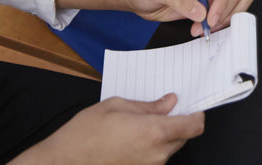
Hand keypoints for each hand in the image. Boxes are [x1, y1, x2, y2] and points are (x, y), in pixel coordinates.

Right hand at [18, 95, 202, 164]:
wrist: (64, 162)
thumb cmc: (85, 134)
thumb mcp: (116, 106)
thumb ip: (148, 105)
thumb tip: (169, 102)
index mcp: (153, 132)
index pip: (194, 127)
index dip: (197, 115)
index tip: (193, 106)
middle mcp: (156, 154)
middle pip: (183, 137)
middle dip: (176, 123)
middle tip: (162, 109)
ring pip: (168, 149)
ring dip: (163, 136)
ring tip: (139, 124)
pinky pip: (154, 158)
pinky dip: (151, 147)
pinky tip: (132, 138)